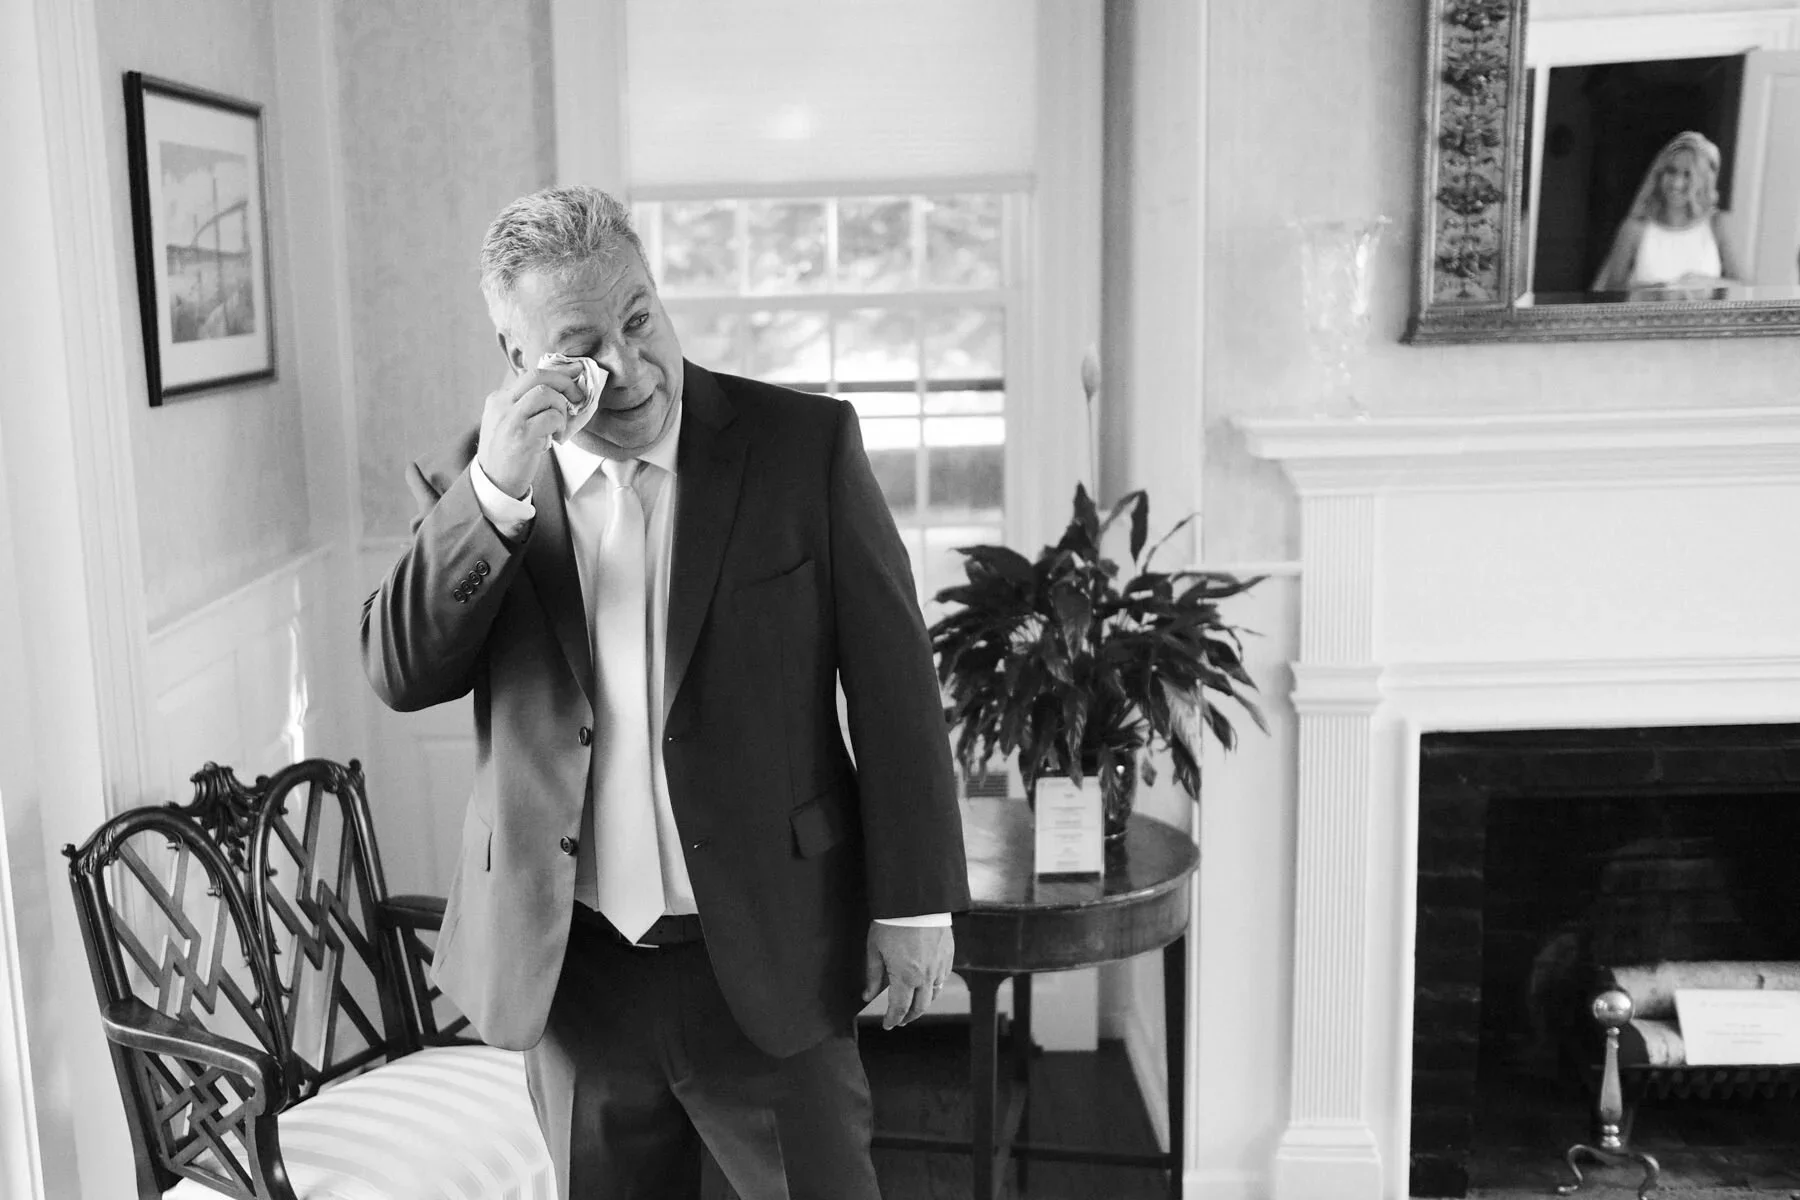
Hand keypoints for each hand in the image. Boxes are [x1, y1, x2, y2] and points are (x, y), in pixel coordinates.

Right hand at [476, 367, 583, 497]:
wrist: (494, 482)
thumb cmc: (508, 453)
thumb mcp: (509, 422)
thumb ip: (526, 405)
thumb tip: (559, 389)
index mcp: (499, 398)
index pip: (530, 374)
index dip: (557, 373)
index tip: (575, 373)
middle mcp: (502, 404)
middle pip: (538, 375)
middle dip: (564, 381)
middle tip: (577, 396)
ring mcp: (510, 419)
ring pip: (546, 393)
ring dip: (561, 408)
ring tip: (559, 425)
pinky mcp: (521, 435)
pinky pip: (551, 417)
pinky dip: (560, 425)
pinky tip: (556, 438)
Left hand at [864, 923, 953, 1029]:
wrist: (916, 900)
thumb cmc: (892, 922)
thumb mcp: (875, 948)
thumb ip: (873, 975)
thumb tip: (867, 995)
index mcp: (904, 977)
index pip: (899, 1008)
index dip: (892, 1019)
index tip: (887, 1024)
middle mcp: (925, 976)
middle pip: (919, 1007)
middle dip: (908, 1017)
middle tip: (900, 1020)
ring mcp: (939, 966)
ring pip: (934, 995)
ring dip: (923, 1004)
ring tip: (914, 1006)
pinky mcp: (948, 956)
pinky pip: (943, 979)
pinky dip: (935, 987)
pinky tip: (928, 985)